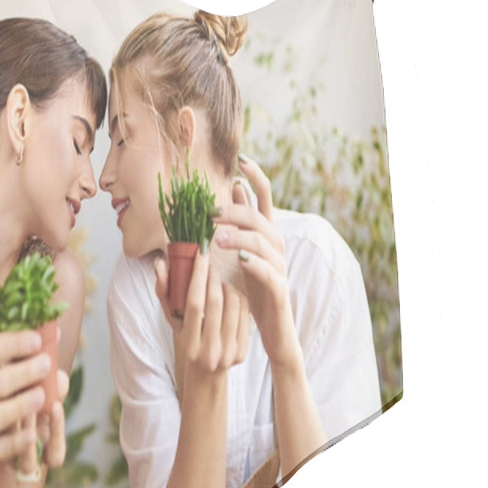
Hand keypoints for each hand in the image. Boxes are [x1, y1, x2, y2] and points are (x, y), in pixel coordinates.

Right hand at [0, 328, 65, 479]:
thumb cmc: (1, 397)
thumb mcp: (14, 374)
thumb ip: (35, 358)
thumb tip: (56, 337)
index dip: (14, 343)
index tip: (37, 339)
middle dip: (23, 372)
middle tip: (46, 365)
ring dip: (19, 406)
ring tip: (41, 397)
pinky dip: (15, 442)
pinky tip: (32, 435)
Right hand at [153, 239, 249, 383]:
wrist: (206, 373)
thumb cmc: (186, 339)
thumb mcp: (172, 321)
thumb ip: (164, 292)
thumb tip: (161, 263)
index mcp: (189, 345)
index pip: (194, 304)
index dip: (198, 276)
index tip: (200, 255)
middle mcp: (210, 352)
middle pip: (216, 303)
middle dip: (213, 277)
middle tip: (210, 265)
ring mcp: (229, 353)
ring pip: (233, 305)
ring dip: (226, 286)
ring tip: (218, 282)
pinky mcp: (243, 352)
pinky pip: (245, 313)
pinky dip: (238, 297)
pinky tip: (230, 294)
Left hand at [211, 157, 300, 369]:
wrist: (272, 329)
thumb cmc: (253, 291)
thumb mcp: (242, 253)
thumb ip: (238, 223)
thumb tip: (232, 190)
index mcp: (265, 235)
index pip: (265, 197)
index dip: (256, 176)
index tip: (241, 159)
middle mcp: (276, 246)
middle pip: (258, 218)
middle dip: (234, 211)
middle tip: (209, 213)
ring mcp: (279, 267)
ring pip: (262, 242)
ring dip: (238, 236)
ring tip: (216, 237)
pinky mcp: (278, 289)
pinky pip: (268, 271)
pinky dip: (254, 263)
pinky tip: (239, 260)